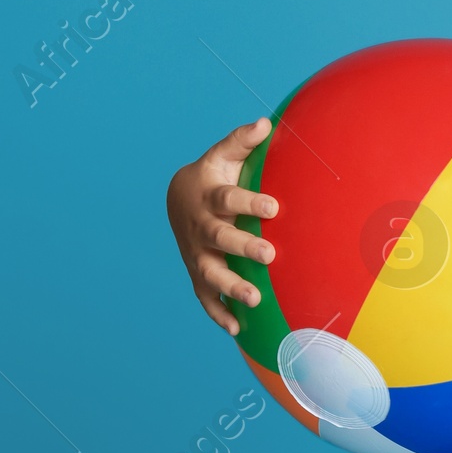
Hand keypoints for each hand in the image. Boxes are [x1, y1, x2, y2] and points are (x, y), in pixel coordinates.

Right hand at [165, 118, 277, 335]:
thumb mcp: (221, 156)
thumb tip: (265, 123)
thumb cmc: (212, 176)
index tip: (273, 207)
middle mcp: (201, 227)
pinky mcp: (197, 274)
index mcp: (209, 197)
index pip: (228, 199)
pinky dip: (219, 313)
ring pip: (211, 272)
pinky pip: (206, 297)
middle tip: (270, 256)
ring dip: (231, 287)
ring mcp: (197, 253)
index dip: (249, 202)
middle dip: (244, 248)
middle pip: (220, 238)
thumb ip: (241, 141)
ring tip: (255, 299)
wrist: (178, 199)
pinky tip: (238, 329)